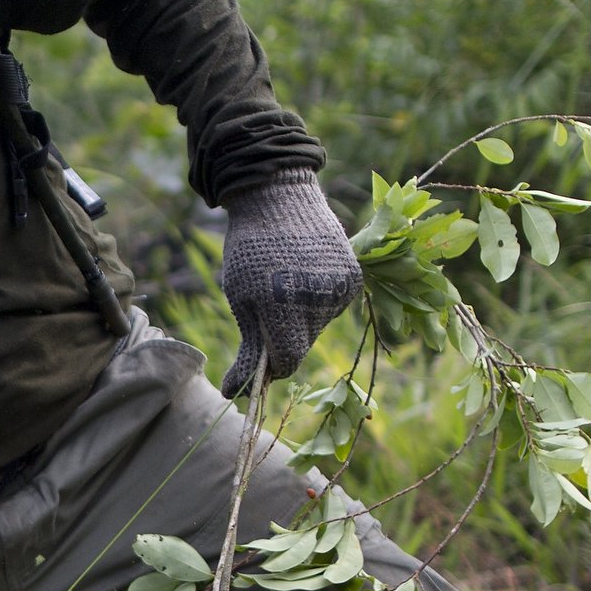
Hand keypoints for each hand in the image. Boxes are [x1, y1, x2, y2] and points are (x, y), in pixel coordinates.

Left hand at [217, 175, 358, 395]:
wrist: (279, 196)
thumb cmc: (250, 249)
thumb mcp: (239, 297)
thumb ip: (246, 348)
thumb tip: (236, 394)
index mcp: (281, 303)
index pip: (286, 361)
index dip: (270, 366)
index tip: (258, 358)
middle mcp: (316, 298)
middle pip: (303, 347)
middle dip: (284, 341)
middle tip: (267, 314)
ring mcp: (339, 288)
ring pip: (318, 329)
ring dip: (301, 321)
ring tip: (285, 285)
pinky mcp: (353, 278)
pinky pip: (333, 309)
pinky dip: (318, 303)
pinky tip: (306, 277)